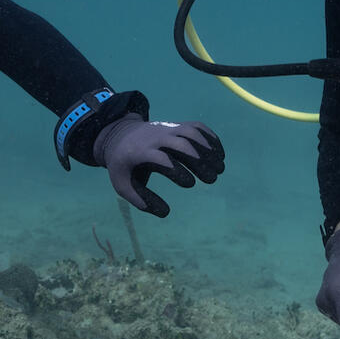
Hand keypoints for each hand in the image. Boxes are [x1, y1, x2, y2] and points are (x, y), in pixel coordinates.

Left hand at [92, 114, 223, 218]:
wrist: (118, 134)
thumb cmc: (123, 165)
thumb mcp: (122, 184)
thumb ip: (140, 199)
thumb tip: (165, 213)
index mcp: (140, 152)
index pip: (161, 159)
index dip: (177, 171)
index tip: (190, 184)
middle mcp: (156, 137)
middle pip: (181, 144)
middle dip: (199, 162)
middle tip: (212, 180)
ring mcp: (167, 129)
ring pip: (192, 133)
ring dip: (209, 150)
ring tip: (220, 169)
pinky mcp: (176, 125)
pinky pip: (196, 127)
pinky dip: (211, 138)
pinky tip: (220, 155)